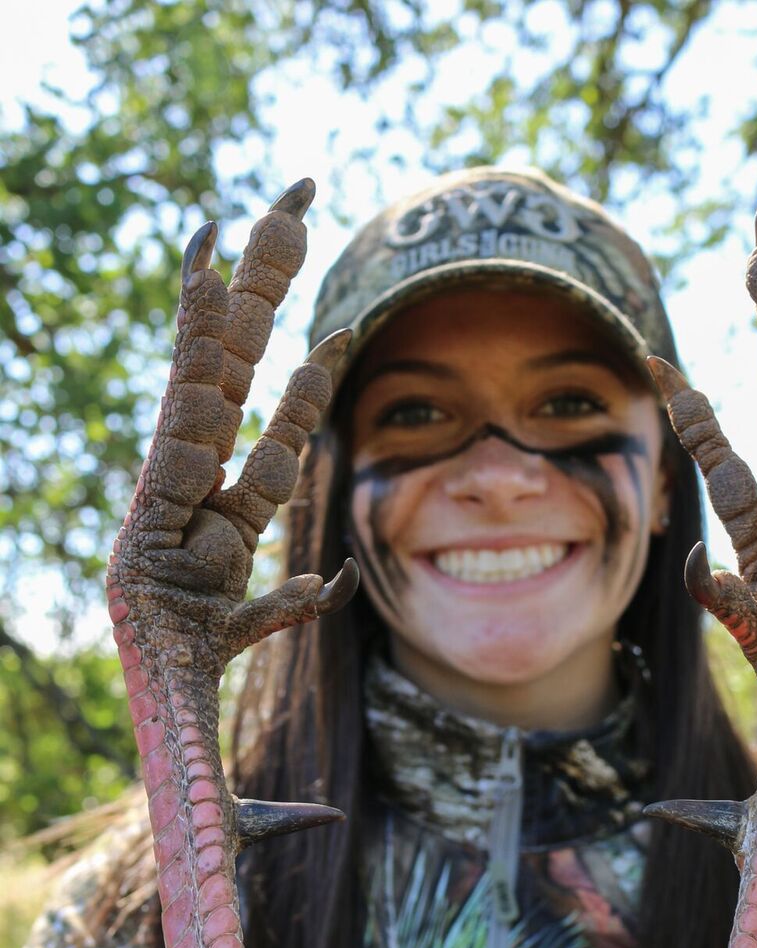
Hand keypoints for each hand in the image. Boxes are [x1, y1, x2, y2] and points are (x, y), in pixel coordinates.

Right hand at [111, 177, 356, 673]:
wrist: (163, 679)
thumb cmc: (195, 657)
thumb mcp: (261, 621)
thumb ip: (297, 603)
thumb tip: (334, 579)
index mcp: (226, 507)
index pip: (277, 434)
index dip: (308, 391)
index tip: (341, 337)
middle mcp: (202, 471)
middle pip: (242, 366)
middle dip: (268, 290)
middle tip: (296, 206)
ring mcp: (181, 460)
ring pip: (217, 358)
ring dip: (242, 285)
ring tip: (271, 213)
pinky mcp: (167, 459)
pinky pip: (190, 380)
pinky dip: (196, 318)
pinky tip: (211, 255)